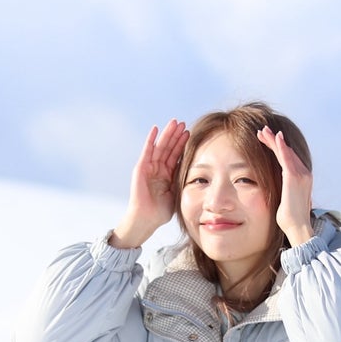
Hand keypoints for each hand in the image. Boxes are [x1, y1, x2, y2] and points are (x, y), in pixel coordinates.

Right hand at [116, 117, 186, 245]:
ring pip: (160, 146)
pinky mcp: (141, 168)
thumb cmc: (161, 211)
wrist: (147, 219)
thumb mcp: (177, 192)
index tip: (191, 133)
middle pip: (168, 148)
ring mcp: (149, 167)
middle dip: (176, 136)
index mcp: (167, 174)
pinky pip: (147, 151)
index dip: (182, 144)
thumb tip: (199, 172)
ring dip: (167, 134)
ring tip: (174, 122)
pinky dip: (151, 140)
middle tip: (183, 123)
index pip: (176, 155)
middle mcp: (158, 168)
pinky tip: (156, 129)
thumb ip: (182, 180)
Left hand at [256, 125, 315, 245]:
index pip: (289, 158)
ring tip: (263, 131)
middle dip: (274, 140)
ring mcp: (301, 174)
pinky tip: (274, 138)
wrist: (297, 227)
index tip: (267, 140)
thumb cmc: (290, 218)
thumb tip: (279, 191)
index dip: (278, 148)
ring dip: (274, 140)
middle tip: (263, 131)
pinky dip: (280, 146)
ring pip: (285, 152)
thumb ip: (284, 191)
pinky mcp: (294, 177)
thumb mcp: (287, 200)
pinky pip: (286, 158)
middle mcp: (304, 173)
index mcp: (303, 178)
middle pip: (287, 152)